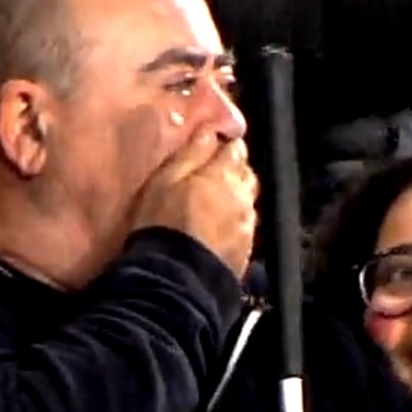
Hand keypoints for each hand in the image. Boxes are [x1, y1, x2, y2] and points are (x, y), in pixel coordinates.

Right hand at [131, 132, 258, 275]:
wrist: (177, 281)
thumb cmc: (163, 225)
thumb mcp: (164, 182)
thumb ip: (190, 154)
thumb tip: (209, 131)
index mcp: (224, 175)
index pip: (235, 148)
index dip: (224, 146)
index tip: (212, 146)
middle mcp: (243, 198)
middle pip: (245, 174)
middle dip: (233, 171)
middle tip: (211, 176)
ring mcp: (248, 227)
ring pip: (246, 201)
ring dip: (234, 199)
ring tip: (212, 206)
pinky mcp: (247, 252)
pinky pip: (244, 228)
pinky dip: (233, 223)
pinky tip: (216, 231)